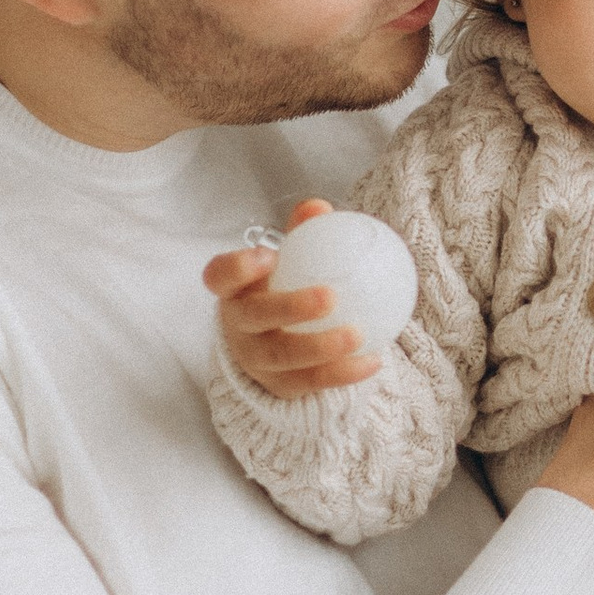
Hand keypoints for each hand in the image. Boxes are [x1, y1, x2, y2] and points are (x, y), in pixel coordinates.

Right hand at [201, 199, 381, 394]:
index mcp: (234, 291)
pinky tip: (373, 360)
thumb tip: (319, 207)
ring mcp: (256, 360)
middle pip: (255, 318)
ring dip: (322, 347)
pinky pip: (312, 382)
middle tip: (330, 297)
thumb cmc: (280, 290)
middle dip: (289, 307)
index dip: (236, 268)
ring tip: (357, 334)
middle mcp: (239, 327)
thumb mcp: (286, 263)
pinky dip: (344, 373)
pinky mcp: (279, 387)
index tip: (268, 255)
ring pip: (283, 356)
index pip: (220, 276)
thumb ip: (301, 235)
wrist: (271, 349)